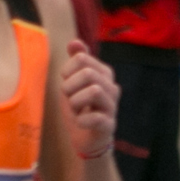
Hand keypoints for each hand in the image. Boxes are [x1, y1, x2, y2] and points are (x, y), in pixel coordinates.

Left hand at [58, 39, 117, 158]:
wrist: (86, 138)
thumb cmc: (80, 107)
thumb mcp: (74, 81)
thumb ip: (76, 61)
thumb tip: (74, 42)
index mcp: (103, 73)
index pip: (81, 58)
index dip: (67, 72)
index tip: (68, 84)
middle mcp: (111, 87)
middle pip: (88, 73)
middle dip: (70, 87)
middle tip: (70, 98)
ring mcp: (112, 106)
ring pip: (94, 91)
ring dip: (75, 102)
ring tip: (76, 110)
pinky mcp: (109, 125)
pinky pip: (96, 118)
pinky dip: (81, 120)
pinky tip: (80, 122)